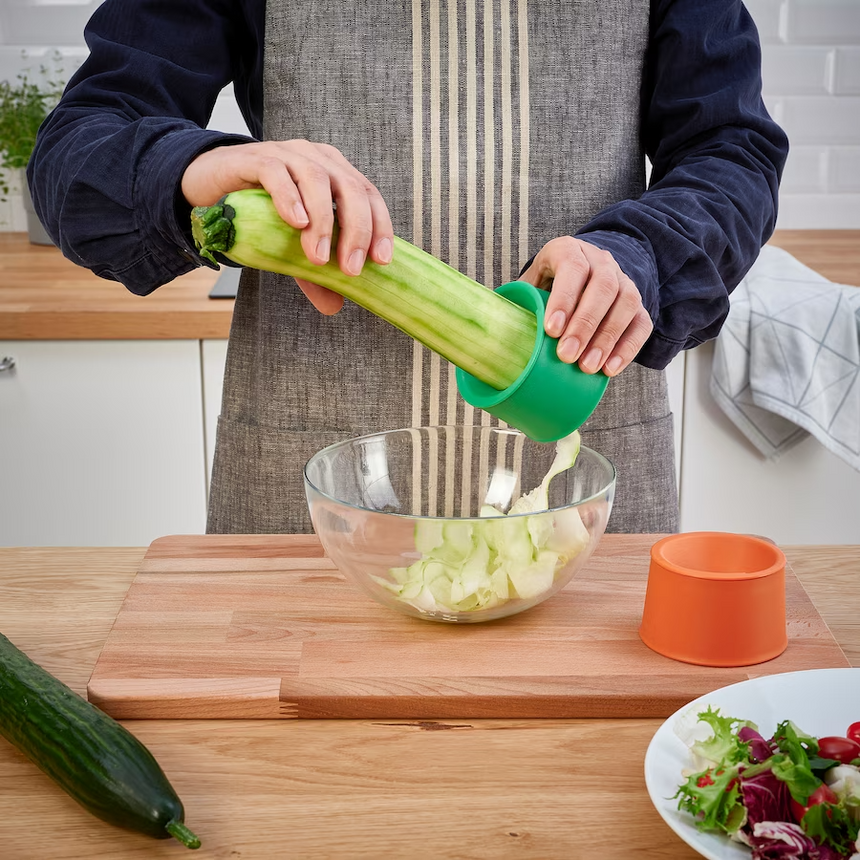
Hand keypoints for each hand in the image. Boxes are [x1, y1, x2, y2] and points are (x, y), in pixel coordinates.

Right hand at [182, 140, 393, 313]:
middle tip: (350, 268)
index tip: (381, 261)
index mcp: (335, 172)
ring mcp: (287, 154)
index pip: (369, 195)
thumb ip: (313, 272)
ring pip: (317, 180)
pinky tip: (296, 223)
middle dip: (356, 230)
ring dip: (323, 222)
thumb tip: (334, 306)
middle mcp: (316, 158)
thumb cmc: (259, 212)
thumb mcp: (292, 246)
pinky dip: (289, 198)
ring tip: (317, 257)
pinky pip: (277, 174)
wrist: (210, 187)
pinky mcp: (255, 158)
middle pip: (350, 188)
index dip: (380, 227)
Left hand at [519, 237, 653, 376]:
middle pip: (602, 287)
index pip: (572, 268)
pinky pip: (641, 323)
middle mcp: (600, 261)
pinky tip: (610, 369)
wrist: (582, 274)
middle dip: (585, 324)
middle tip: (567, 356)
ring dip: (607, 339)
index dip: (564, 298)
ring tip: (587, 367)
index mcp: (568, 250)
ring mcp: (623, 281)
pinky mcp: (638, 305)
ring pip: (626, 303)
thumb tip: (488, 330)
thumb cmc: (545, 285)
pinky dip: (628, 347)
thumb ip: (514, 300)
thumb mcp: (528, 283)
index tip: (551, 330)